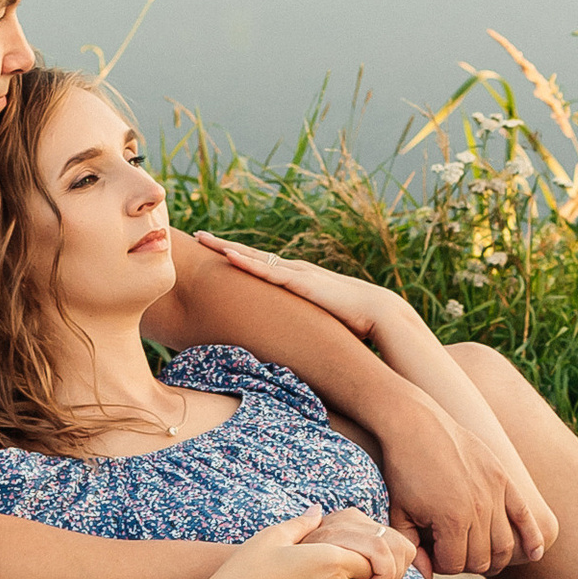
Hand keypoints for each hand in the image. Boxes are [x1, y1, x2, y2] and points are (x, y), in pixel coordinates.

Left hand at [190, 233, 391, 341]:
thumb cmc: (352, 322)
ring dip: (228, 248)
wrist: (379, 314)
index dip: (238, 257)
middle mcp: (294, 271)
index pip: (261, 264)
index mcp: (297, 279)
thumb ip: (302, 325)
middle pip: (251, 255)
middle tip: (198, 236)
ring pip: (254, 258)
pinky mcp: (302, 283)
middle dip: (224, 245)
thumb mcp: (318, 322)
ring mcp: (297, 274)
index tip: (215, 251)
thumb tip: (290, 342)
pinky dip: (247, 263)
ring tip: (204, 239)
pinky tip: (228, 256)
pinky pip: (268, 271)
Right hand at [200, 514, 404, 578]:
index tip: (333, 546)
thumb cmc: (246, 571)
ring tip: (303, 575)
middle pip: (364, 575)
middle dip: (351, 566)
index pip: (370, 555)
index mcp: (331, 561)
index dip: (356, 549)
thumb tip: (318, 511)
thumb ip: (302, 523)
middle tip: (318, 559)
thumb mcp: (272, 536)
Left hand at [371, 386, 551, 578]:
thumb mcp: (398, 513)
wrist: (416, 425)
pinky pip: (525, 515)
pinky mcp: (503, 478)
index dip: (441, 564)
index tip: (431, 550)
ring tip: (477, 551)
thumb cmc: (404, 470)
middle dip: (465, 561)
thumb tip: (428, 577)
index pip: (456, 565)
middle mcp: (478, 509)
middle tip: (450, 548)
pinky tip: (536, 554)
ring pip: (505, 545)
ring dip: (492, 556)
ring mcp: (494, 493)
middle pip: (483, 559)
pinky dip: (533, 538)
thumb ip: (413, 549)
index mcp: (451, 520)